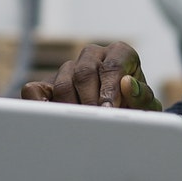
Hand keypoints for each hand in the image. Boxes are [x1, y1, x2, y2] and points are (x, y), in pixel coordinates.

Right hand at [19, 41, 161, 109]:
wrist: (122, 119)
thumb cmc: (136, 109)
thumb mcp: (147, 107)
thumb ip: (142, 96)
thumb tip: (128, 83)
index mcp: (120, 53)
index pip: (112, 65)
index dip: (109, 89)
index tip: (109, 111)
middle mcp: (94, 56)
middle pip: (84, 72)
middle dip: (89, 100)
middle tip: (94, 123)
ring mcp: (69, 68)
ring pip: (62, 82)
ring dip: (71, 107)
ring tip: (80, 127)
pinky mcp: (48, 84)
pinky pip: (34, 89)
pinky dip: (40, 104)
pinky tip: (52, 121)